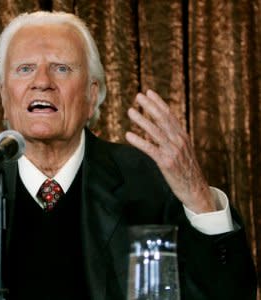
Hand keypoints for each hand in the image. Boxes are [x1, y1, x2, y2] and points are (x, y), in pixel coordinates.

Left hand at [125, 89, 216, 213]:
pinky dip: (139, 141)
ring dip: (142, 120)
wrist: (196, 189)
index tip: (149, 92)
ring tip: (130, 111)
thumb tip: (154, 129)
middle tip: (138, 96)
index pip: (169, 115)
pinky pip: (150, 149)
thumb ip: (169, 139)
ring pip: (155, 131)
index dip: (159, 103)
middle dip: (150, 106)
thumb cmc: (186, 170)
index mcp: (182, 136)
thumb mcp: (181, 151)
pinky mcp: (166, 162)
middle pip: (162, 119)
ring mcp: (173, 151)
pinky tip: (128, 135)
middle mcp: (178, 140)